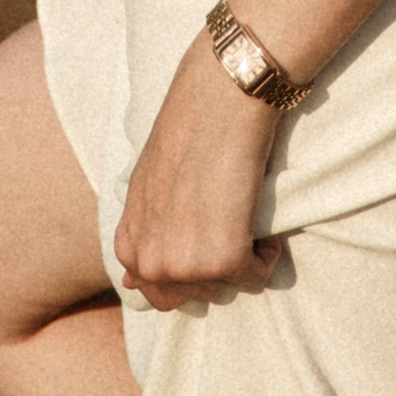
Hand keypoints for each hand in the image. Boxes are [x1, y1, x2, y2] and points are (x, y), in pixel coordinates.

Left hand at [110, 30, 282, 310]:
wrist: (219, 100)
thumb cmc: (187, 134)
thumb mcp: (145, 190)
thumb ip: (141, 237)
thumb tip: (133, 284)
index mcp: (129, 247)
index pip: (158, 292)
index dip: (188, 265)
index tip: (203, 231)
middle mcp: (150, 264)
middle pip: (194, 295)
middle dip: (214, 264)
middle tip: (222, 217)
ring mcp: (185, 267)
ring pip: (226, 287)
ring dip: (240, 255)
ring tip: (234, 207)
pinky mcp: (225, 261)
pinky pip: (257, 275)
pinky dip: (266, 251)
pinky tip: (254, 209)